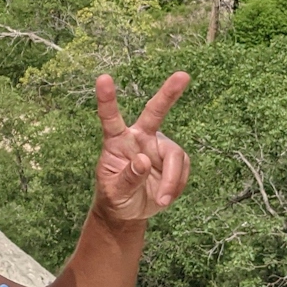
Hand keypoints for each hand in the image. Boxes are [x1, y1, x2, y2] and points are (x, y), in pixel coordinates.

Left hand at [92, 72, 190, 224]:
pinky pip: (183, 167)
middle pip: (154, 112)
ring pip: (174, 154)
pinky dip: (176, 185)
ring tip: (161, 199)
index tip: (103, 78)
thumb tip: (142, 160)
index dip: (107, 99)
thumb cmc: (115, 197)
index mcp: (116, 141)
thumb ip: (127, 178)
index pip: (110, 118)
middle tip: (183, 75)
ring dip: (171, 180)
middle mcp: (138, 137)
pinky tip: (165, 196)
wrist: (129, 211)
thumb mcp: (115, 192)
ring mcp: (157, 146)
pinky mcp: (173, 159)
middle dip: (169, 93)